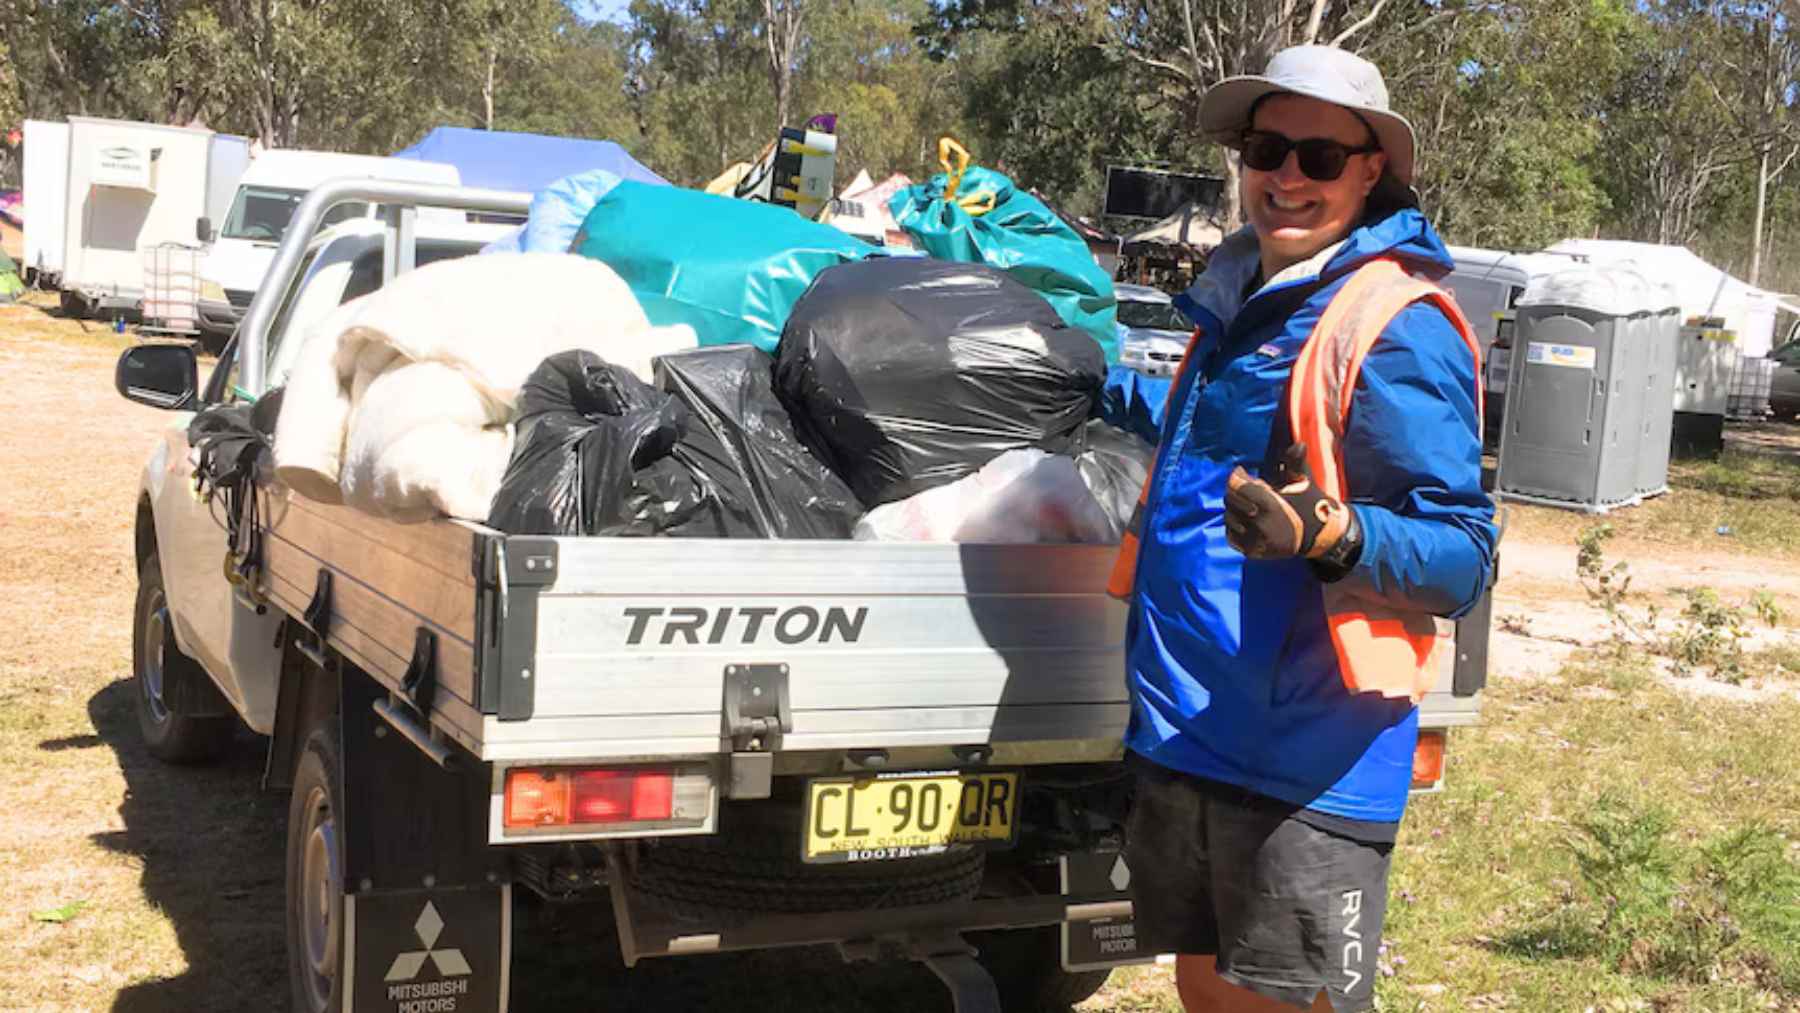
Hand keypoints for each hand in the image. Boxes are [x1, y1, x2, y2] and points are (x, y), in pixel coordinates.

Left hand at [1224, 443, 1351, 559]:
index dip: (1237, 475)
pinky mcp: (1252, 552)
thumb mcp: (1302, 480)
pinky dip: (1234, 525)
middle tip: (1247, 488)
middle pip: (1229, 500)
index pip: (1237, 485)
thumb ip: (1295, 462)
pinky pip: (1231, 535)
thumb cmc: (1309, 503)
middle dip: (1236, 490)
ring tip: (1249, 504)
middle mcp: (1259, 525)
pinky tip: (1246, 519)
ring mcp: (1255, 541)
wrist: (1319, 536)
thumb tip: (1298, 445)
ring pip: (1228, 517)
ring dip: (1235, 507)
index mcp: (1270, 505)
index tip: (1242, 471)